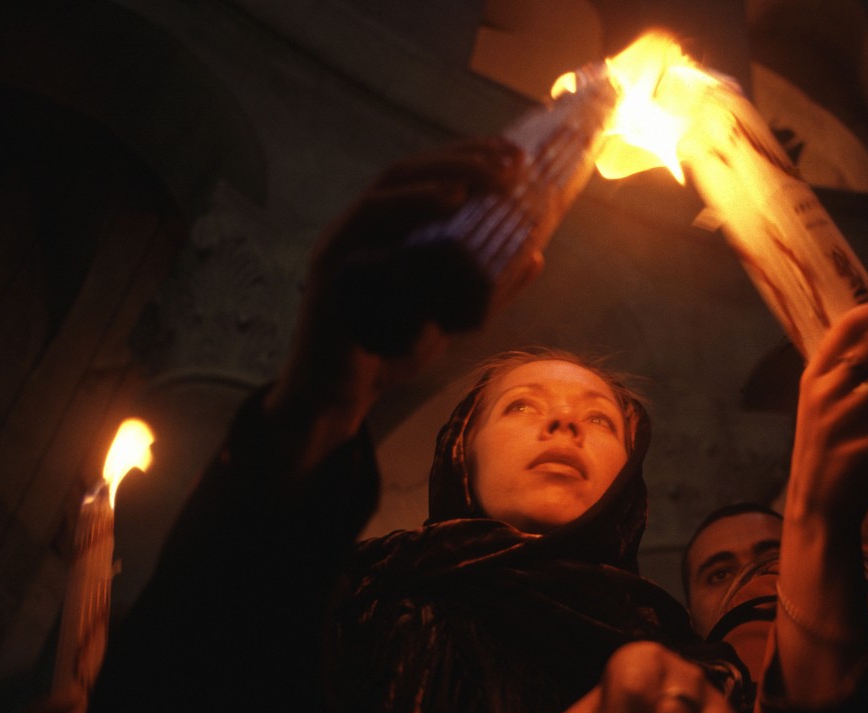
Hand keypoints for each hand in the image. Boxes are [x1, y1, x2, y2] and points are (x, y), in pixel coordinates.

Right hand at [305, 137, 531, 355]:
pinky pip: (370, 218)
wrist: (339, 399)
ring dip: (446, 171)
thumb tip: (535, 255)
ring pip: (393, 183)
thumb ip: (488, 288)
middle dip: (466, 157)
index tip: (517, 157)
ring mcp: (345, 239)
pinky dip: (412, 202)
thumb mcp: (452, 317)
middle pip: (413, 170)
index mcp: (388, 232)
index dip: (471, 160)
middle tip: (514, 160)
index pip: (428, 179)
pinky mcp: (332, 260)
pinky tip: (451, 199)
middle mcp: (363, 226)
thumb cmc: (389, 355)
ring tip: (492, 174)